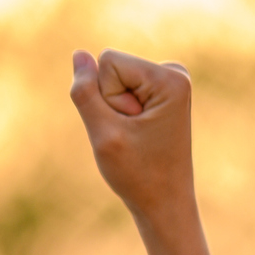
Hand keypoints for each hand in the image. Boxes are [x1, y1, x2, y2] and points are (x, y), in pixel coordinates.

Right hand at [68, 49, 195, 227]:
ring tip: (135, 135)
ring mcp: (170, 81)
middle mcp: (175, 72)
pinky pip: (121, 87)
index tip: (128, 126)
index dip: (106, 97)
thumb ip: (85, 92)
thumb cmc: (137, 173)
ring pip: (113, 79)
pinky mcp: (162, 90)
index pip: (108, 61)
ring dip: (115, 110)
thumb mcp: (103, 132)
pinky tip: (138, 132)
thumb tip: (79, 54)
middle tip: (131, 134)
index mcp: (170, 78)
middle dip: (111, 103)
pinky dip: (121, 111)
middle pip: (112, 67)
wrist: (164, 200)